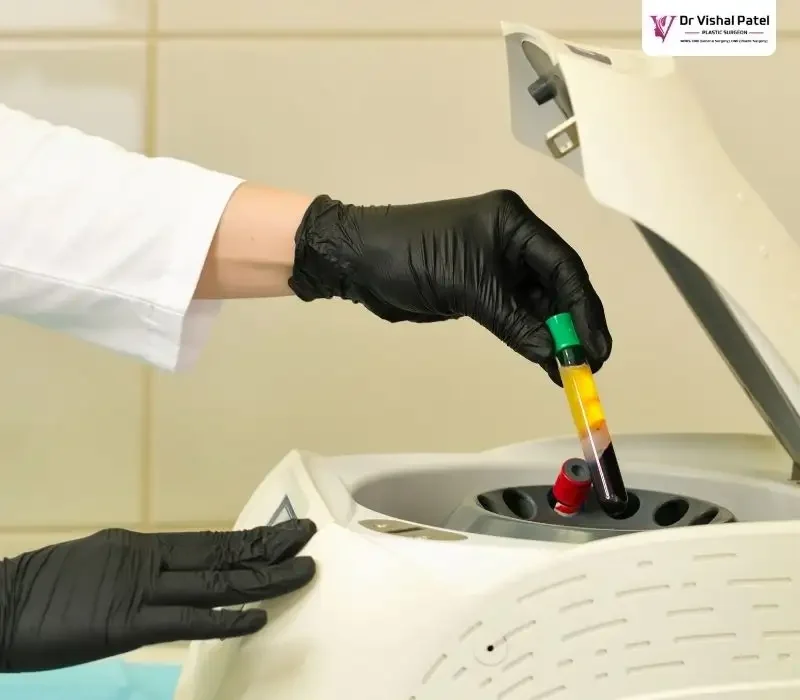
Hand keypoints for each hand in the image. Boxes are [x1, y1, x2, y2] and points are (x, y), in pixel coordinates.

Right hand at [0, 521, 315, 671]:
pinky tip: (257, 616)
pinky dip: (223, 620)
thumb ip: (144, 569)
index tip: (289, 532)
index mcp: (145, 549)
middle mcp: (150, 562)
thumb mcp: (104, 567)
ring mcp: (140, 592)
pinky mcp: (127, 624)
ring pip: (214, 582)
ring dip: (262, 577)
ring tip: (303, 568)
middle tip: (310, 537)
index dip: (254, 539)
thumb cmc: (48, 591)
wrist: (1, 606)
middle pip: (223, 554)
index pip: (213, 544)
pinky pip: (185, 622)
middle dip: (269, 547)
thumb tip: (180, 571)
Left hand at [289, 190, 610, 382]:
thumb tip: (554, 354)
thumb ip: (515, 323)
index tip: (596, 345)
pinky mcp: (481, 285)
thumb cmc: (413, 258)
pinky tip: (544, 360)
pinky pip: (515, 312)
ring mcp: (496, 263)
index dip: (585, 308)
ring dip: (552, 336)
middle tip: (589, 364)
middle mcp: (512, 239)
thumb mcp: (469, 289)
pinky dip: (529, 336)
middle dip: (572, 324)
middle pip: (556, 285)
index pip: (564, 266)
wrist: (361, 260)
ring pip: (537, 303)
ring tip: (569, 371)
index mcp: (514, 223)